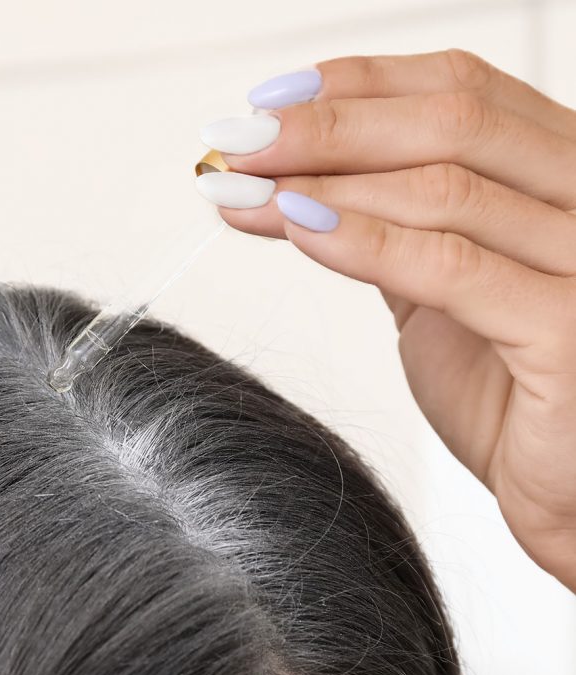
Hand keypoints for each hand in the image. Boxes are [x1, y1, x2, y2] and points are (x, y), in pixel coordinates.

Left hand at [199, 50, 575, 591]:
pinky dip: (366, 243)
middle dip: (325, 128)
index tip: (269, 105)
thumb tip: (303, 182)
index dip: (356, 85)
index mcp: (561, 173)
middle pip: (450, 124)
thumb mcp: (445, 290)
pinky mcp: (568, 329)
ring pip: (443, 189)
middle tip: (237, 144)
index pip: (461, 89)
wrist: (562, 484)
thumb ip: (400, 228)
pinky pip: (452, 268)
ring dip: (324, 184)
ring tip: (247, 191)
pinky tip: (299, 230)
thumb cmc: (510, 389)